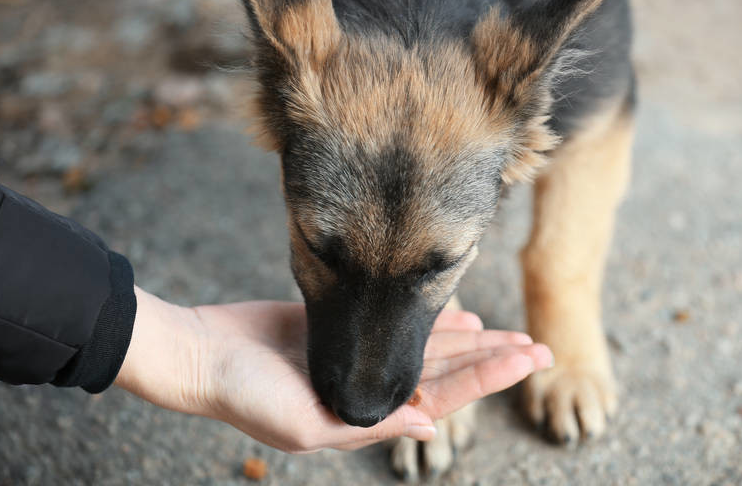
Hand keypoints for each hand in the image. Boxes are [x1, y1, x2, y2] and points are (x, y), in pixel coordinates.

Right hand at [114, 287, 552, 452]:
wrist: (202, 353)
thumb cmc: (244, 393)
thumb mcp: (304, 425)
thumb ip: (367, 424)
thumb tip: (427, 422)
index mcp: (367, 415)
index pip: (443, 395)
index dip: (489, 378)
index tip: (529, 361)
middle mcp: (371, 386)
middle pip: (447, 371)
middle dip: (494, 360)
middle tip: (540, 346)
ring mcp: (360, 354)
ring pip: (430, 347)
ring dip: (471, 342)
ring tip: (510, 335)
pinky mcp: (346, 326)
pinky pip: (399, 323)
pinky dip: (432, 322)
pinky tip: (461, 316)